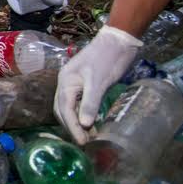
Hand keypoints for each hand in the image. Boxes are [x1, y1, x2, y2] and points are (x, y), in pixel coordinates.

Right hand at [55, 26, 141, 144]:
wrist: (119, 41)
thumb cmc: (107, 59)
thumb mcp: (99, 81)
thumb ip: (90, 102)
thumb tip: (84, 125)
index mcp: (65, 81)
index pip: (65, 109)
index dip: (73, 127)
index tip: (82, 142)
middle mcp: (66, 84)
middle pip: (63, 110)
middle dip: (72, 127)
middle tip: (85, 142)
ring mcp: (75, 84)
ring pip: (70, 108)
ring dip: (77, 123)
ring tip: (89, 136)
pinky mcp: (86, 85)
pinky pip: (79, 104)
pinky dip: (84, 115)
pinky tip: (93, 123)